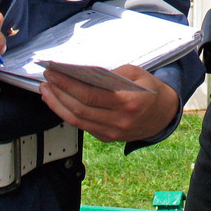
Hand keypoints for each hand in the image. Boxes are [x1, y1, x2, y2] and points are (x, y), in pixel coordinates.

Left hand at [39, 65, 179, 142]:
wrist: (164, 116)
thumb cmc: (151, 91)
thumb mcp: (138, 73)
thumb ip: (114, 73)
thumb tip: (86, 73)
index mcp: (128, 102)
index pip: (90, 95)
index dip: (68, 85)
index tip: (54, 73)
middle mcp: (118, 120)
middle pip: (79, 108)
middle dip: (59, 93)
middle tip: (47, 79)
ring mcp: (112, 132)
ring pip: (76, 120)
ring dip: (57, 105)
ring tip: (46, 91)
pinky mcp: (106, 137)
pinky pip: (82, 126)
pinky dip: (67, 114)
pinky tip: (59, 102)